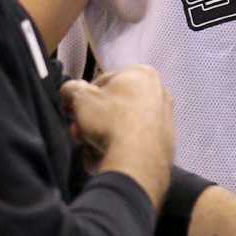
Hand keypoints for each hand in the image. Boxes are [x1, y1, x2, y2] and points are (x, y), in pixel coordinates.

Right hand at [62, 64, 173, 199]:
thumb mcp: (80, 98)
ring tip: (91, 146)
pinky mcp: (164, 142)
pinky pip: (133, 142)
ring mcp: (165, 118)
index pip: (103, 81)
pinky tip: (106, 157)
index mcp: (142, 74)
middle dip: (92, 120)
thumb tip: (70, 91)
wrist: (137, 161)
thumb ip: (71, 89)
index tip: (74, 110)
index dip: (83, 98)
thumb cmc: (111, 122)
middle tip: (80, 131)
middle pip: (113, 106)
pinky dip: (119, 148)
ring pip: (121, 125)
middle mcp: (159, 93)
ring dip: (102, 136)